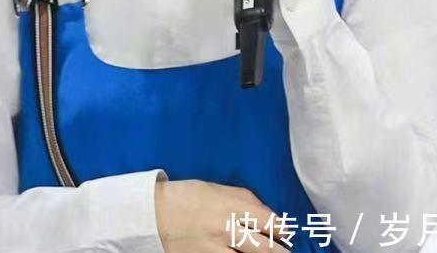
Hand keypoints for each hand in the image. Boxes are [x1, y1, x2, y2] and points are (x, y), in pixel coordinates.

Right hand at [155, 179, 288, 252]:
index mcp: (232, 207)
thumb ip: (247, 201)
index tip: (285, 235)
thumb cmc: (186, 197)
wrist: (152, 212)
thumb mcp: (218, 189)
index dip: (284, 232)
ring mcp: (215, 249)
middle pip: (268, 250)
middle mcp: (227, 229)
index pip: (272, 224)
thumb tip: (270, 217)